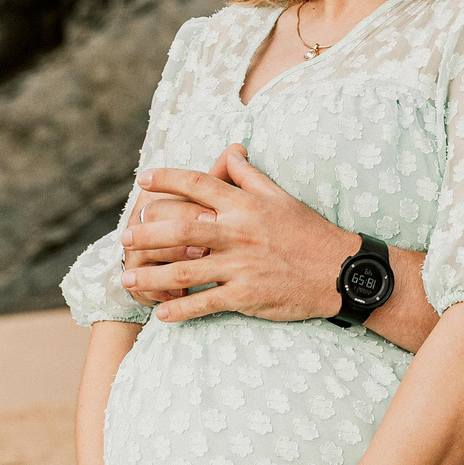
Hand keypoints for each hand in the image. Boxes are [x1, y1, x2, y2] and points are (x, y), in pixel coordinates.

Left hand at [120, 145, 353, 322]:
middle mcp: (237, 233)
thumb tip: (231, 151)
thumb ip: (250, 175)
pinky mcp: (246, 295)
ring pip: (183, 269)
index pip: (197, 184)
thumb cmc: (310, 232)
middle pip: (178, 229)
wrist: (340, 271)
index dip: (166, 179)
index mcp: (244, 205)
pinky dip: (180, 309)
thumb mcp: (281, 197)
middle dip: (145, 233)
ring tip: (127, 278)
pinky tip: (161, 313)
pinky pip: (204, 302)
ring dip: (151, 275)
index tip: (143, 179)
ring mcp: (240, 266)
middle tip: (124, 238)